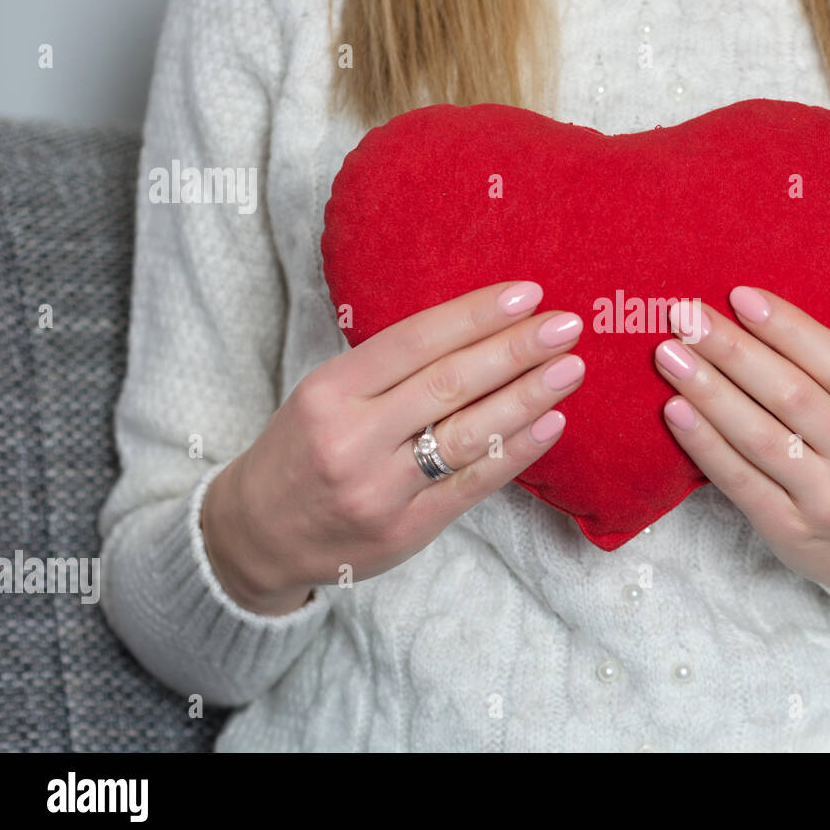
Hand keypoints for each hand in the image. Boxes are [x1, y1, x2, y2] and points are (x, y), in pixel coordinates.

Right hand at [201, 281, 585, 614]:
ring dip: (527, 398)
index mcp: (330, 391)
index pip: (415, 340)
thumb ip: (391, 368)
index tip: (528, 294)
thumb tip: (483, 328)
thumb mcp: (325, 393)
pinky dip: (516, 452)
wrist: (258, 535)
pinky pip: (472, 485)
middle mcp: (352, 439)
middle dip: (515, 351)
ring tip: (571, 369)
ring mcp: (380, 489)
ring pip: (467, 435)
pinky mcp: (406, 529)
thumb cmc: (304, 449)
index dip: (475, 315)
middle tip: (566, 325)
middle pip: (448, 384)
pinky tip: (550, 423)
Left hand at [655, 286, 829, 596]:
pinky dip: (703, 442)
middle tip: (686, 317)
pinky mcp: (790, 530)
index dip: (787, 327)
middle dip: (731, 350)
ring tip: (669, 355)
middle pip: (790, 395)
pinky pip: (739, 479)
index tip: (738, 295)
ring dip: (708, 390)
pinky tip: (675, 410)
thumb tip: (748, 315)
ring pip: (759, 436)